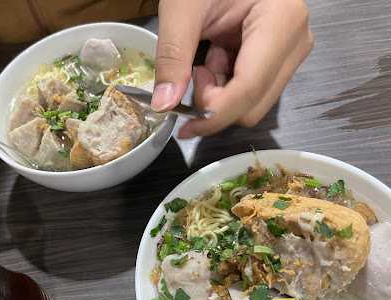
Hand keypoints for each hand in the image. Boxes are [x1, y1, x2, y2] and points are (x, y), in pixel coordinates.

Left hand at [151, 0, 313, 137]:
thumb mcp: (182, 9)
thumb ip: (173, 57)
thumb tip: (163, 105)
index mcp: (280, 22)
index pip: (248, 89)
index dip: (214, 116)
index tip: (184, 127)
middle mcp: (296, 42)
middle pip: (254, 105)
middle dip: (216, 104)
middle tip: (194, 74)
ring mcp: (292, 51)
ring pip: (253, 103)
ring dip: (220, 94)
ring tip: (205, 60)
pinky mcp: (282, 58)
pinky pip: (252, 90)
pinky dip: (227, 85)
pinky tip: (217, 59)